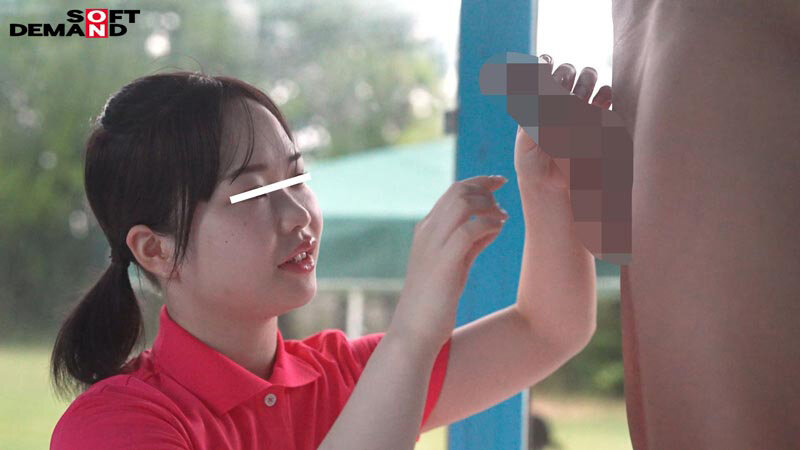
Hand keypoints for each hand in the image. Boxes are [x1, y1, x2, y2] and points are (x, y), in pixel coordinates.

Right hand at [390, 176, 508, 348]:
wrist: (414, 331)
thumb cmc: (435, 301)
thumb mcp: (455, 264)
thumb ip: (471, 242)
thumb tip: (494, 223)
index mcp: (427, 230)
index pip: (453, 192)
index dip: (479, 182)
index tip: (499, 183)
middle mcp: (427, 231)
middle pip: (458, 191)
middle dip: (486, 189)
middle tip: (503, 205)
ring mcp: (433, 244)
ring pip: (462, 203)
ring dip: (488, 205)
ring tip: (502, 218)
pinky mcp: (443, 262)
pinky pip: (469, 229)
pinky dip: (488, 225)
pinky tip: (498, 230)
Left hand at [514, 54, 613, 193]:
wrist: (555, 187)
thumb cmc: (532, 163)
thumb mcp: (526, 137)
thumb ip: (531, 112)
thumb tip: (539, 84)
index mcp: (537, 99)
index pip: (542, 69)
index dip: (544, 64)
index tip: (545, 67)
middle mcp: (559, 99)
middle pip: (567, 69)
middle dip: (565, 74)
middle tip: (561, 92)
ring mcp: (580, 106)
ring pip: (588, 76)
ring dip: (585, 81)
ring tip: (577, 101)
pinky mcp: (600, 117)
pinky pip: (607, 94)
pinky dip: (604, 94)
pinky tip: (596, 105)